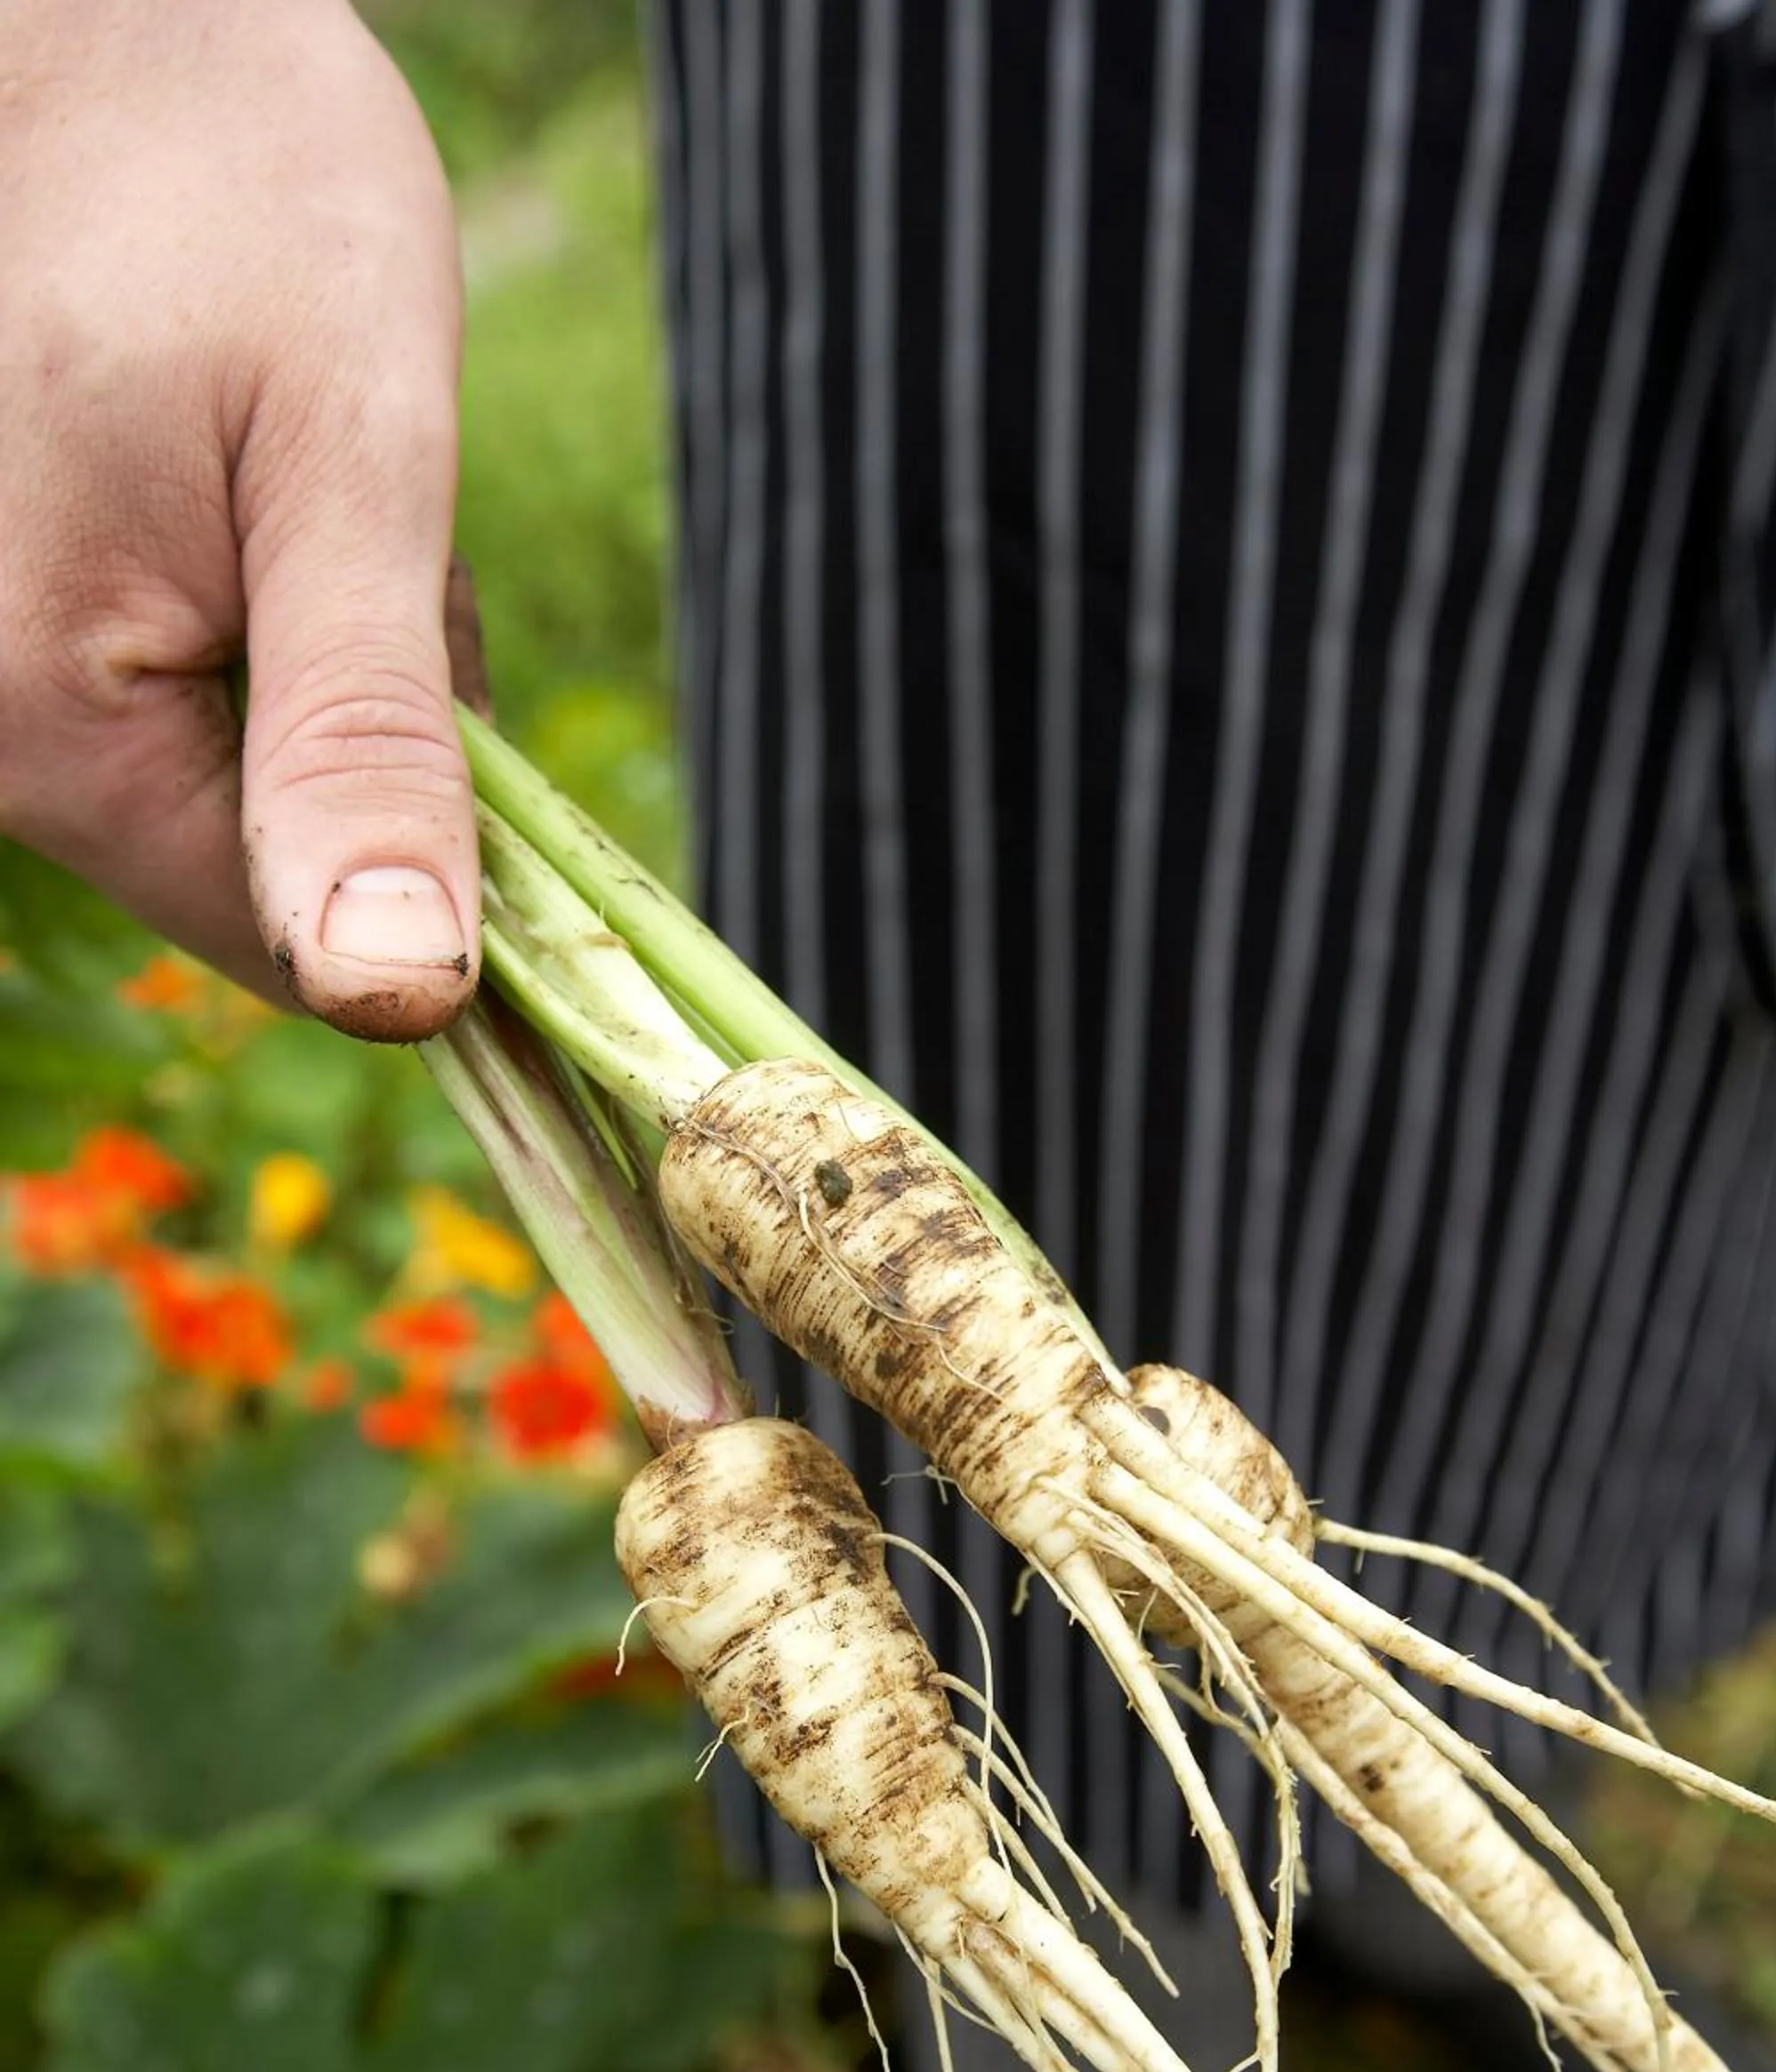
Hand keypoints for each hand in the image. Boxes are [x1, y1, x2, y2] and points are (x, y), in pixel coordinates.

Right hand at [0, 0, 478, 1039]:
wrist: (124, 39)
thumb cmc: (249, 198)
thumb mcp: (352, 464)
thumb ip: (363, 738)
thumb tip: (394, 993)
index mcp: (51, 730)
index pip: (296, 948)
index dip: (432, 869)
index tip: (454, 679)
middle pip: (268, 869)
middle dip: (366, 738)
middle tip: (356, 534)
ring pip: (241, 789)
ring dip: (324, 676)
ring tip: (292, 490)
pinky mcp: (24, 638)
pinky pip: (199, 710)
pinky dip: (271, 631)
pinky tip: (251, 499)